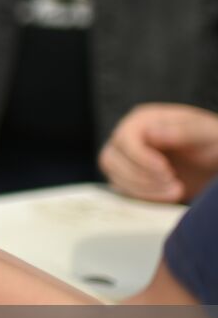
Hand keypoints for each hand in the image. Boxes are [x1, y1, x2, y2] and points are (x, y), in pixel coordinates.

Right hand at [100, 104, 217, 203]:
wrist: (215, 161)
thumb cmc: (213, 142)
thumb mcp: (205, 133)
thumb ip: (182, 130)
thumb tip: (150, 133)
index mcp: (143, 120)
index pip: (124, 139)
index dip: (140, 158)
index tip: (166, 171)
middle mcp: (128, 138)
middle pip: (110, 159)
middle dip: (141, 176)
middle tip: (173, 182)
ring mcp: (126, 159)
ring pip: (114, 176)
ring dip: (143, 189)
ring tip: (176, 190)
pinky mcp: (130, 178)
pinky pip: (124, 191)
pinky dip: (145, 197)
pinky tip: (169, 195)